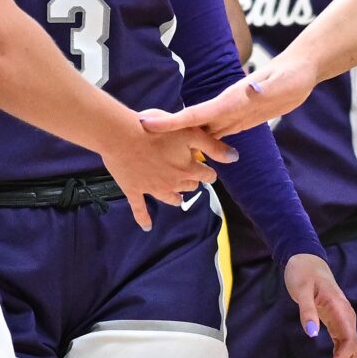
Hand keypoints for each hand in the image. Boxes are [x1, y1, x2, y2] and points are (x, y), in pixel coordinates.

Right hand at [104, 118, 235, 231]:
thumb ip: (213, 146)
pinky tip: (147, 227)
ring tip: (178, 198)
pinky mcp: (134, 190)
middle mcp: (173, 182)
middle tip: (190, 177)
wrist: (121, 137)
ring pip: (169, 198)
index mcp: (187, 169)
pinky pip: (140, 209)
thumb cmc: (156, 131)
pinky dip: (143, 218)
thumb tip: (235, 158)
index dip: (207, 171)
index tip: (207, 170)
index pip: (205, 175)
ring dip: (175, 197)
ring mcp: (152, 189)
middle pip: (188, 186)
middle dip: (191, 182)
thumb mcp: (190, 132)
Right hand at [141, 51, 316, 141]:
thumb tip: (251, 90)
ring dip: (183, 143)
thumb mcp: (280, 82)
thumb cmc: (291, 76)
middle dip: (165, 133)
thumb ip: (265, 88)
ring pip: (201, 131)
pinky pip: (217, 135)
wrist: (300, 71)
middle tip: (137, 144)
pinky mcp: (240, 120)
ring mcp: (231, 113)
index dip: (171, 121)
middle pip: (190, 124)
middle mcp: (225, 107)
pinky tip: (196, 157)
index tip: (146, 124)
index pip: (196, 113)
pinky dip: (204, 146)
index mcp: (229, 100)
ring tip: (160, 159)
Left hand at [285, 254, 356, 357]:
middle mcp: (347, 319)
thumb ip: (306, 311)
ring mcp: (344, 322)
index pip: (349, 344)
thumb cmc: (302, 272)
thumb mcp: (300, 290)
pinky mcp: (338, 325)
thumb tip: (311, 334)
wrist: (307, 260)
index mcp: (341, 311)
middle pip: (352, 353)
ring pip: (349, 353)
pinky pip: (342, 349)